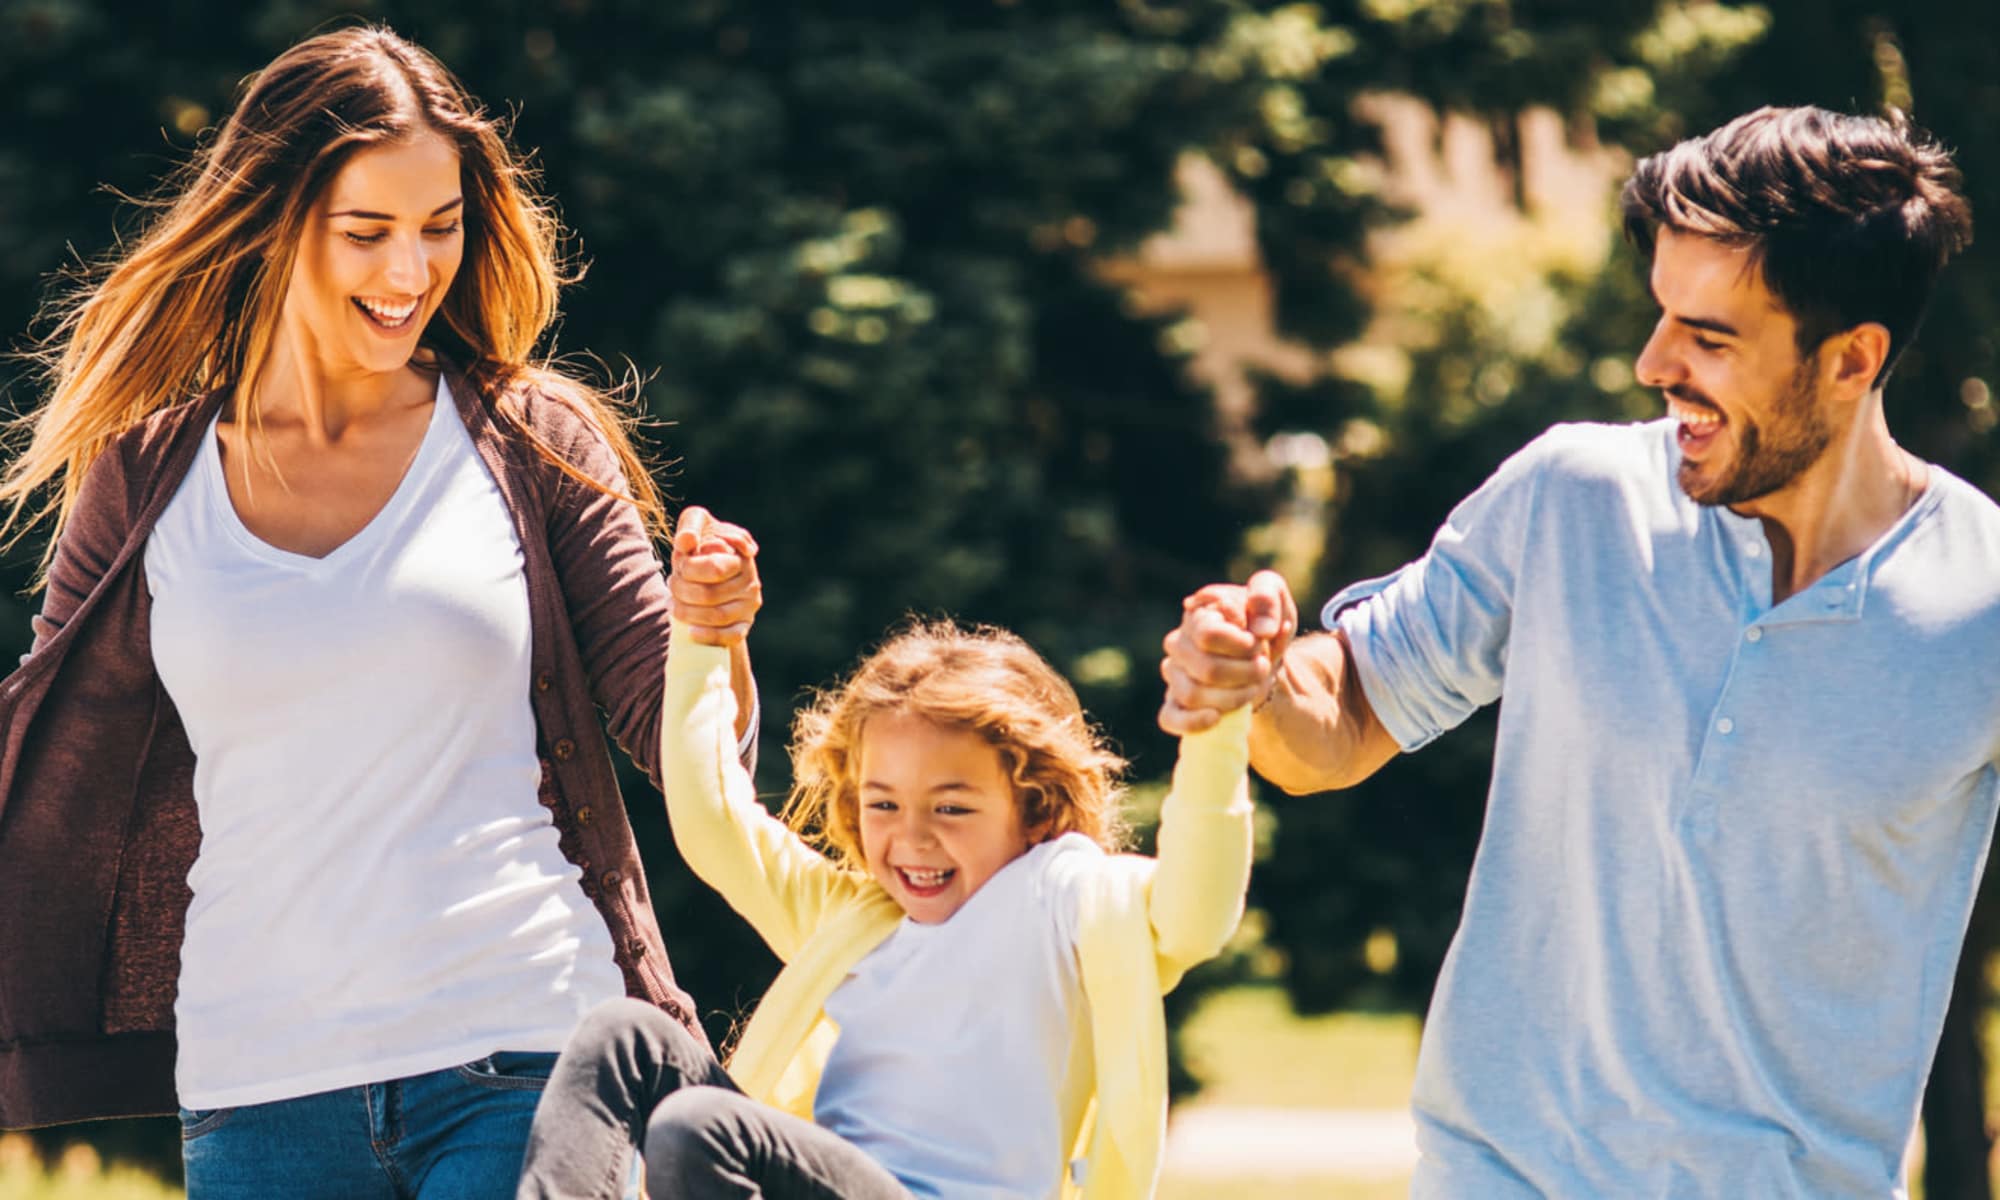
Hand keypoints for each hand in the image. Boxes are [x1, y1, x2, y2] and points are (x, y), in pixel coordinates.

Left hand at [669, 506, 761, 646]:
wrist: (710, 572)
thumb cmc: (700, 544)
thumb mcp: (696, 525)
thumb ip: (690, 526)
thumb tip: (686, 541)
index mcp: (742, 553)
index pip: (715, 569)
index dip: (688, 568)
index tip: (680, 563)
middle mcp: (751, 579)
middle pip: (709, 595)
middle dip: (681, 591)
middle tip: (671, 584)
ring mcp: (750, 603)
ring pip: (717, 616)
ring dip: (687, 613)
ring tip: (673, 605)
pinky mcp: (745, 624)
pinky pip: (731, 636)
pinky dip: (708, 635)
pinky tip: (690, 631)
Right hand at [1158, 569, 1297, 734]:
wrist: (1265, 658)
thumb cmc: (1264, 623)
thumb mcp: (1274, 597)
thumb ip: (1267, 598)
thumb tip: (1261, 628)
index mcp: (1196, 614)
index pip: (1208, 636)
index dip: (1241, 646)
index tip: (1259, 643)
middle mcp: (1178, 642)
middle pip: (1205, 669)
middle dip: (1244, 674)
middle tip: (1263, 668)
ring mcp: (1174, 674)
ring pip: (1191, 694)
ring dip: (1231, 698)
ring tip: (1252, 689)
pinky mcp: (1174, 703)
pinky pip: (1169, 718)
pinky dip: (1193, 722)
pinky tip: (1216, 718)